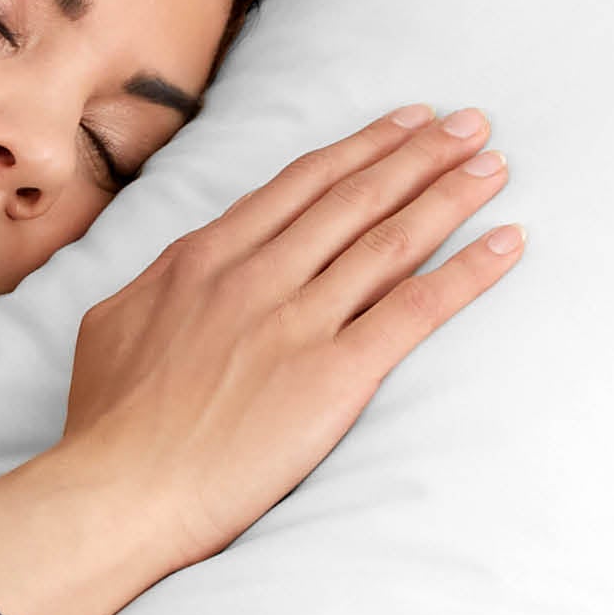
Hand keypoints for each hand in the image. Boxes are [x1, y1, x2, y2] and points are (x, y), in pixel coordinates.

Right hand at [59, 103, 521, 576]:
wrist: (119, 491)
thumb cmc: (106, 425)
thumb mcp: (113, 326)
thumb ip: (157, 286)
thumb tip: (181, 267)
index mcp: (201, 260)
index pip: (297, 187)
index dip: (359, 150)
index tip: (403, 124)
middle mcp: (255, 277)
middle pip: (353, 200)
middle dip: (419, 154)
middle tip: (471, 125)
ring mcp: (296, 323)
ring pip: (389, 241)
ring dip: (449, 195)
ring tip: (493, 165)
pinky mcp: (334, 376)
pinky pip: (415, 310)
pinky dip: (468, 272)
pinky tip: (507, 242)